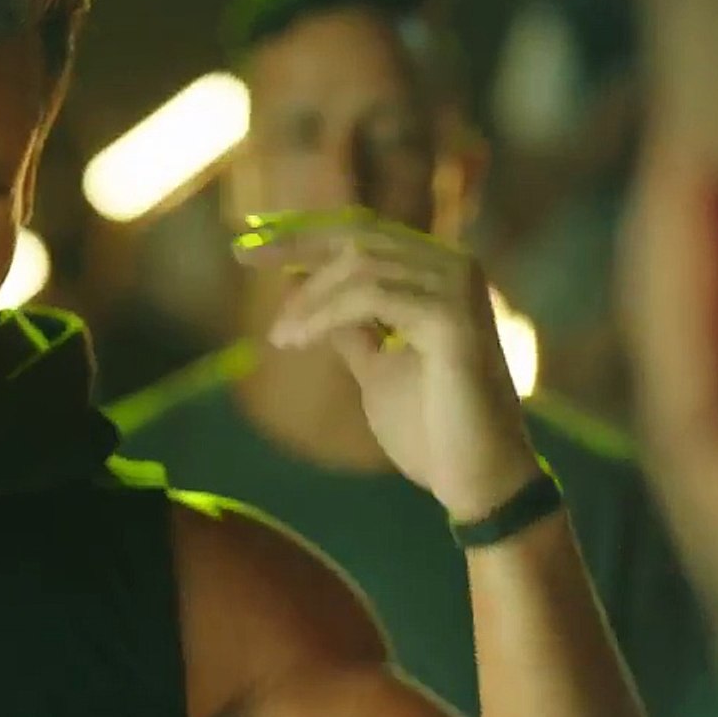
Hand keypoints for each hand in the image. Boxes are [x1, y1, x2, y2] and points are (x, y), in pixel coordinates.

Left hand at [233, 208, 539, 520]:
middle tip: (242, 259)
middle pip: (357, 238)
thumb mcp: (377, 368)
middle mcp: (455, 268)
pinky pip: (370, 296)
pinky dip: (325, 314)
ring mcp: (458, 289)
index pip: (362, 235)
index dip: (302, 235)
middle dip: (293, 246)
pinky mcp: (452, 318)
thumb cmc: (432, 430)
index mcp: (439, 274)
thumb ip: (351, 328)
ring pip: (359, 266)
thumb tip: (304, 293)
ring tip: (281, 336)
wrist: (475, 481)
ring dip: (308, 299)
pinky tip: (298, 340)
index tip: (247, 246)